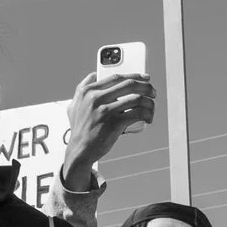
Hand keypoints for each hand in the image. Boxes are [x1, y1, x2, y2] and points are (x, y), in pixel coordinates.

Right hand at [62, 71, 156, 187]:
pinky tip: (148, 118)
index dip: (134, 76)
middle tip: (153, 92)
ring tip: (151, 107)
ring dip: (149, 102)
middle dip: (146, 86)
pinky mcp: (114, 124)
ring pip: (137, 98)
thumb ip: (82, 88)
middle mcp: (95, 99)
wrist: (79, 151)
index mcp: (87, 92)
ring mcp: (105, 111)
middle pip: (129, 85)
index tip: (145, 78)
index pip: (116, 77)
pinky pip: (138, 113)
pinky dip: (147, 114)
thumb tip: (93, 75)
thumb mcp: (74, 105)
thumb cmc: (80, 129)